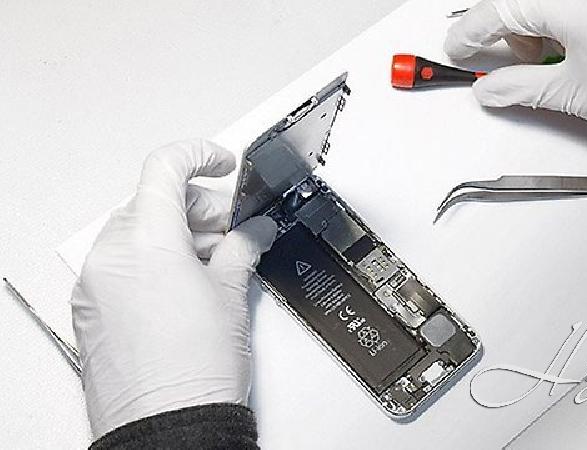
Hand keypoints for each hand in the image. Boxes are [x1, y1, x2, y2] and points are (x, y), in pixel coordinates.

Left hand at [71, 139, 276, 437]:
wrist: (170, 427)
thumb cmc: (197, 371)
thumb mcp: (230, 295)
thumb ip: (241, 248)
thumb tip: (252, 231)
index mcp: (146, 243)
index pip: (165, 168)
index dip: (200, 156)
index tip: (221, 164)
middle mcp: (111, 258)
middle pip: (151, 203)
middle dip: (195, 209)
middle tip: (231, 230)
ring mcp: (95, 286)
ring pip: (135, 236)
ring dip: (173, 237)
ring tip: (212, 267)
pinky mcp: (90, 312)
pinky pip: (119, 268)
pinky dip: (150, 264)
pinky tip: (182, 290)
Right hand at [445, 0, 586, 136]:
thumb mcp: (577, 94)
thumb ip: (520, 88)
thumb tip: (490, 89)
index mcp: (567, 1)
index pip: (495, 11)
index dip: (469, 36)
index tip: (457, 51)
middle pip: (521, 1)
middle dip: (507, 33)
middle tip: (513, 67)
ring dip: (539, 24)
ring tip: (559, 61)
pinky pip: (579, 0)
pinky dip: (567, 17)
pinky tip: (580, 43)